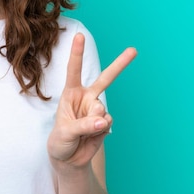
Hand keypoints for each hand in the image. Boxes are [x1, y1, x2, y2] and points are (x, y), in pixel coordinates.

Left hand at [47, 33, 136, 170]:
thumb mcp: (65, 132)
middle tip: (134, 50)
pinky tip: (92, 135)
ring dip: (94, 122)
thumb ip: (83, 125)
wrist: (68, 158)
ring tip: (83, 131)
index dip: (77, 53)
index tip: (80, 35)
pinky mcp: (105, 122)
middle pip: (106, 78)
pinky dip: (100, 130)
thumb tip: (104, 120)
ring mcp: (97, 109)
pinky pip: (108, 123)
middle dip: (120, 64)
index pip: (74, 70)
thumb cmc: (60, 141)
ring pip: (103, 109)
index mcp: (71, 93)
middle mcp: (86, 97)